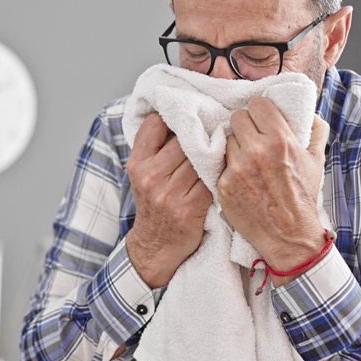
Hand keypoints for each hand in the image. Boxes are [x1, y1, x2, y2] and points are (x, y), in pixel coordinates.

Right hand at [125, 113, 211, 287]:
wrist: (156, 246)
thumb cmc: (155, 204)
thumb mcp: (143, 174)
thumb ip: (155, 147)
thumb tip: (181, 114)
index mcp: (137, 164)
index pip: (155, 124)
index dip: (173, 117)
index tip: (187, 117)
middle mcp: (150, 177)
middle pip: (184, 138)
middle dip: (199, 134)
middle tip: (214, 129)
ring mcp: (169, 193)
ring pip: (200, 156)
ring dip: (213, 152)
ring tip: (221, 148)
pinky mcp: (190, 207)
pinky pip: (211, 178)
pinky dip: (219, 172)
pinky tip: (223, 171)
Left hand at [216, 97, 328, 278]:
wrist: (289, 235)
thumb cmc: (303, 197)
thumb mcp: (316, 160)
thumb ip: (315, 131)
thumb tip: (311, 112)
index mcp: (280, 140)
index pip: (256, 104)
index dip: (259, 112)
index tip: (261, 121)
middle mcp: (256, 151)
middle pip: (236, 118)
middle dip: (244, 127)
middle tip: (251, 139)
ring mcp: (237, 169)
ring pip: (226, 140)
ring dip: (234, 147)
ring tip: (246, 160)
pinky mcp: (223, 185)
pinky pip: (218, 164)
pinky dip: (227, 168)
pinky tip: (239, 177)